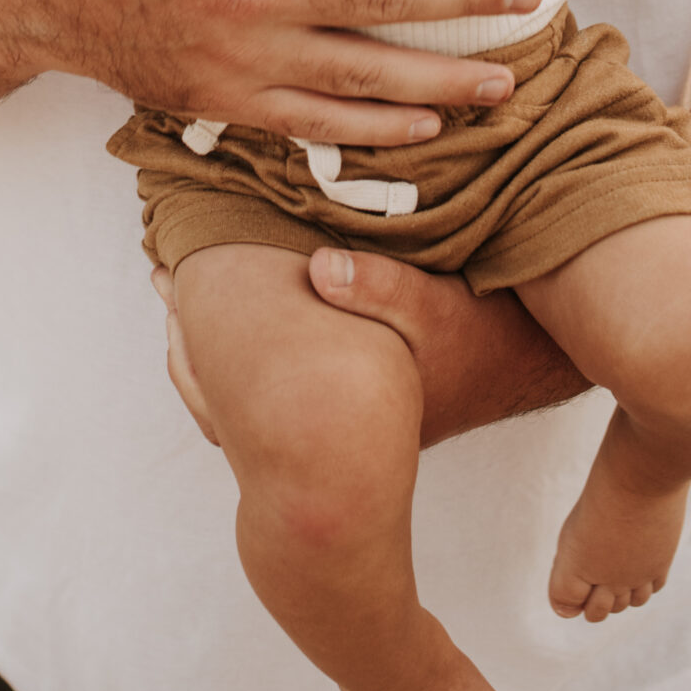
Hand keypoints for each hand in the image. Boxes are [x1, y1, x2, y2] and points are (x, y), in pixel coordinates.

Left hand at [150, 249, 589, 449]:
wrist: (531, 369)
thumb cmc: (483, 336)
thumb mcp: (435, 307)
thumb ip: (380, 287)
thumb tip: (319, 266)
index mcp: (328, 400)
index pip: (234, 375)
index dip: (193, 324)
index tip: (162, 270)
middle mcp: (323, 423)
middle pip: (226, 388)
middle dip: (190, 332)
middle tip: (158, 274)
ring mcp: (336, 424)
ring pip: (246, 395)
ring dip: (215, 345)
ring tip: (184, 293)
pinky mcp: (355, 411)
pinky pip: (277, 394)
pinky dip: (249, 357)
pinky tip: (250, 319)